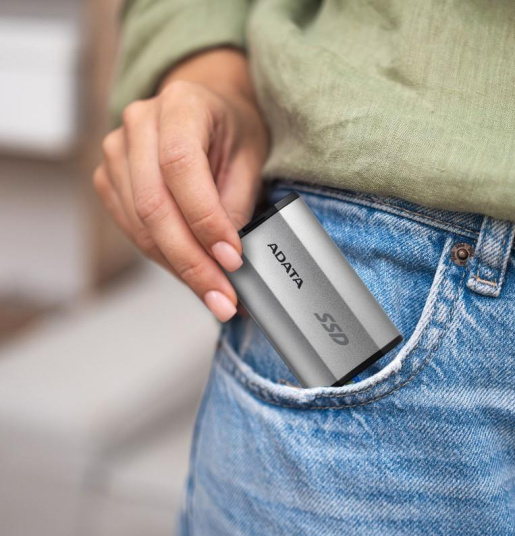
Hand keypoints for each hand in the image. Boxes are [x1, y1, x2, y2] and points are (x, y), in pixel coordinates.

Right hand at [93, 50, 268, 321]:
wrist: (207, 109)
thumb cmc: (232, 129)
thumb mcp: (251, 157)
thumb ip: (237, 203)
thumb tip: (225, 259)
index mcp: (179, 105)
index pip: (180, 167)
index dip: (205, 220)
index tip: (231, 259)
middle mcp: (139, 125)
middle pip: (153, 205)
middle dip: (191, 261)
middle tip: (221, 297)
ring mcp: (117, 153)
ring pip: (140, 225)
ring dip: (177, 267)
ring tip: (212, 293)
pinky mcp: (111, 180)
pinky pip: (132, 229)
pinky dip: (163, 257)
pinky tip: (190, 271)